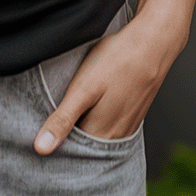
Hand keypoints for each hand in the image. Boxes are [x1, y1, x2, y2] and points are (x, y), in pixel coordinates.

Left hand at [34, 0, 190, 152]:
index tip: (41, 136)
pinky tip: (94, 106)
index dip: (54, 145)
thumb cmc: (118, 61)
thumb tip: (40, 149)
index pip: (70, 154)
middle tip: (55, 120)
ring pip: (98, 138)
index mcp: (101, 135)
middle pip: (85, 149)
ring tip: (73, 112)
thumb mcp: (83, 88)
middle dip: (68, 139)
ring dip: (83, 130)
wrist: (155, 41)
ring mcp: (128, 126)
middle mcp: (117, 137)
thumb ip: (62, 120)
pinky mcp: (134, 114)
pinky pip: (111, 128)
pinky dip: (98, 123)